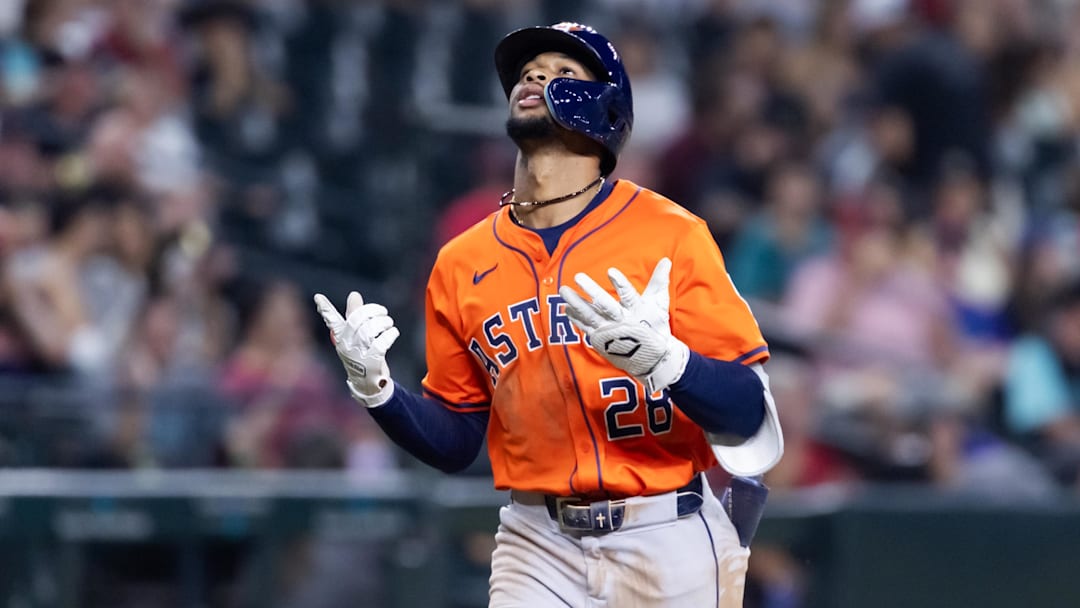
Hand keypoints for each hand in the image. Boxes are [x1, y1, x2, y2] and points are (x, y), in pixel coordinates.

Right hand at [314, 291, 398, 406]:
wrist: (368, 383)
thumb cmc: (362, 355)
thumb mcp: (356, 336)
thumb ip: (355, 315)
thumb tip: (354, 294)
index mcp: (341, 338)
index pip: (332, 321)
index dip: (326, 309)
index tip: (318, 297)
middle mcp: (347, 346)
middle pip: (356, 321)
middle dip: (372, 311)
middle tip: (383, 312)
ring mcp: (358, 355)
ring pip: (369, 331)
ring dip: (383, 322)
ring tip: (388, 323)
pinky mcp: (371, 362)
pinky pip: (381, 344)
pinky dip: (390, 334)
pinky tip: (393, 332)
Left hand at [559, 258, 688, 392]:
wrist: (652, 360)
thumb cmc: (655, 327)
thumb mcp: (659, 305)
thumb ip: (659, 282)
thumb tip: (666, 260)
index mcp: (637, 311)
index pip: (629, 295)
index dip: (620, 284)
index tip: (610, 271)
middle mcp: (622, 322)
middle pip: (605, 305)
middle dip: (592, 291)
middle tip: (578, 276)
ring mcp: (609, 333)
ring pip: (590, 316)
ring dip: (576, 303)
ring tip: (564, 290)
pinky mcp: (601, 341)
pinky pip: (586, 328)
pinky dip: (576, 319)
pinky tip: (566, 308)